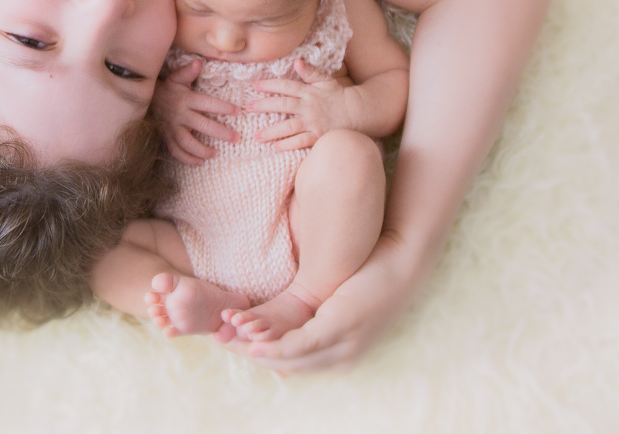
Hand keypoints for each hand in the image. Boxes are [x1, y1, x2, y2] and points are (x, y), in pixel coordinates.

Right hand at [151, 59, 240, 164]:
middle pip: (202, 125)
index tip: (238, 111)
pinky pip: (176, 152)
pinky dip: (188, 159)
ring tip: (215, 153)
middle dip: (220, 132)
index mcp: (185, 100)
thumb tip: (199, 61)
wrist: (145, 102)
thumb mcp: (176, 79)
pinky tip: (200, 162)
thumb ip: (188, 72)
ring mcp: (172, 129)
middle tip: (236, 138)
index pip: (207, 104)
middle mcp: (180, 115)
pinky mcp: (167, 138)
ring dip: (202, 150)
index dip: (223, 107)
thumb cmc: (167, 90)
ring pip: (187, 143)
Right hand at [223, 232, 420, 372]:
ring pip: (285, 357)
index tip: (226, 338)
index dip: (254, 351)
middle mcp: (340, 356)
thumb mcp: (337, 294)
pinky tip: (249, 337)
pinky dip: (270, 344)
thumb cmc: (370, 270)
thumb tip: (283, 298)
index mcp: (338, 352)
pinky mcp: (338, 328)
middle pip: (282, 363)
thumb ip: (310, 303)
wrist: (402, 255)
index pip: (288, 361)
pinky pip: (297, 344)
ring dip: (251, 348)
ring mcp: (341, 345)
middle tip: (216, 337)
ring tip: (224, 333)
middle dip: (246, 352)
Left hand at [249, 58, 358, 150]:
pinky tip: (275, 147)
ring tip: (257, 136)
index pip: (286, 86)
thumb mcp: (326, 80)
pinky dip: (287, 144)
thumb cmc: (339, 96)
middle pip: (283, 105)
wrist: (358, 113)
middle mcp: (309, 107)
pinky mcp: (318, 137)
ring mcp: (313, 123)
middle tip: (248, 108)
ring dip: (271, 131)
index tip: (254, 87)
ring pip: (288, 127)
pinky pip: (300, 141)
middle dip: (264, 106)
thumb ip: (310, 72)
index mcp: (309, 92)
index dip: (269, 85)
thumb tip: (296, 61)